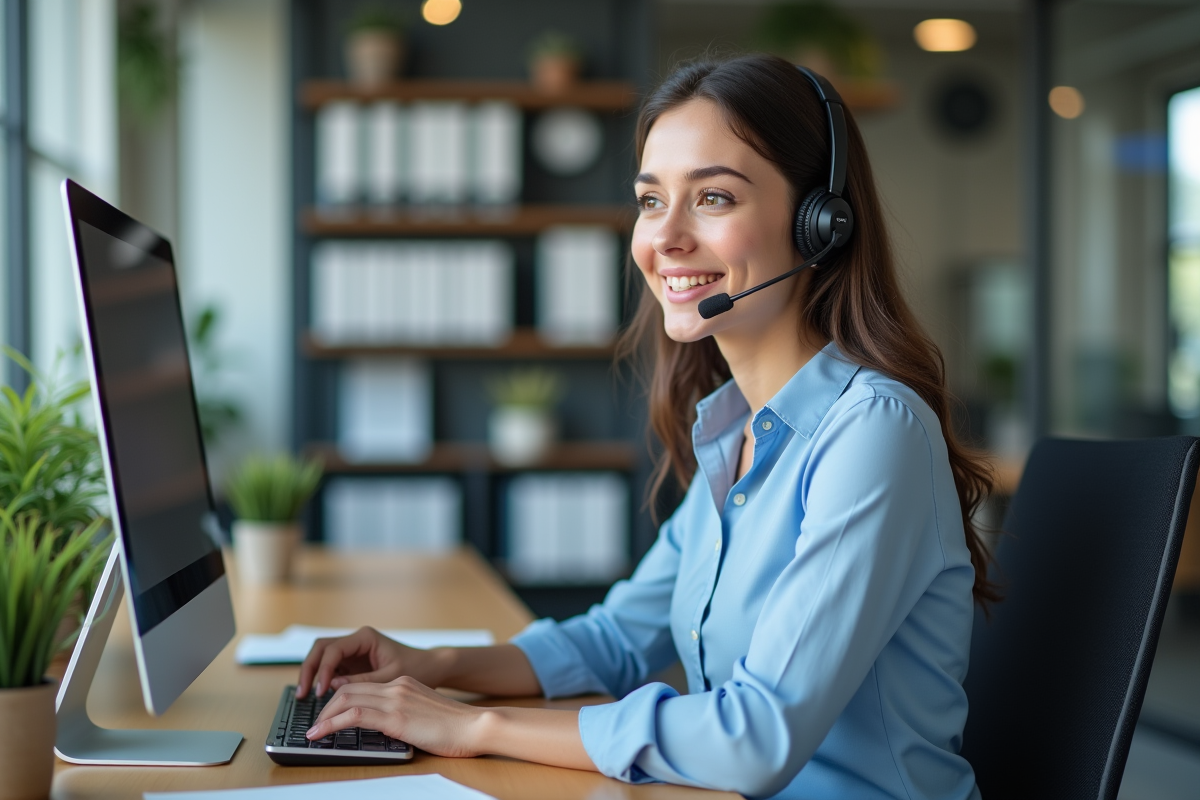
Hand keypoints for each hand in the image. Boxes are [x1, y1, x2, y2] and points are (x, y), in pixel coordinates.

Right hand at [296, 626, 447, 697]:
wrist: (431, 668)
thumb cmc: (416, 669)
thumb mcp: (390, 679)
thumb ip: (362, 682)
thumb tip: (332, 686)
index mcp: (365, 637)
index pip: (333, 649)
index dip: (323, 670)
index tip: (321, 691)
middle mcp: (356, 641)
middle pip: (321, 649)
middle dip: (310, 669)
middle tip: (303, 694)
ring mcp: (353, 651)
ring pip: (322, 657)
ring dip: (312, 674)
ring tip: (305, 696)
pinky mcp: (353, 662)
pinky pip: (330, 667)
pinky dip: (322, 679)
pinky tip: (319, 697)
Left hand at [305, 677, 486, 757]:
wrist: (475, 726)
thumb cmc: (456, 728)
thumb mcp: (425, 715)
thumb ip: (405, 714)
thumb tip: (387, 727)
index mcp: (404, 684)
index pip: (362, 686)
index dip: (339, 699)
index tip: (327, 714)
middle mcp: (397, 686)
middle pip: (349, 689)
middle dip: (326, 707)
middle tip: (314, 725)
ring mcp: (396, 699)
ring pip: (346, 699)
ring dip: (324, 716)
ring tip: (312, 732)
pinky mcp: (395, 716)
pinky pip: (354, 715)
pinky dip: (332, 724)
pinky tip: (320, 734)